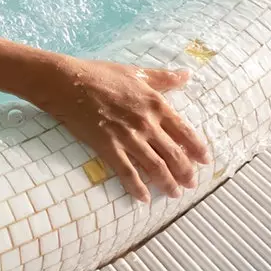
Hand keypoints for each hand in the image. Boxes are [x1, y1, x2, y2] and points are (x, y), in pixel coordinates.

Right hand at [32, 57, 210, 201]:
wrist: (66, 82)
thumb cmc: (99, 74)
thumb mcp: (135, 72)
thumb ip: (163, 78)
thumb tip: (186, 75)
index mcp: (155, 105)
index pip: (185, 132)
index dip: (197, 149)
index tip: (204, 160)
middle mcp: (146, 124)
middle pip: (174, 155)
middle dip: (185, 172)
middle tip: (190, 183)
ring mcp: (127, 137)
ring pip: (155, 167)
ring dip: (167, 183)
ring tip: (174, 193)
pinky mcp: (108, 147)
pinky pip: (126, 172)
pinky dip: (137, 187)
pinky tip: (143, 198)